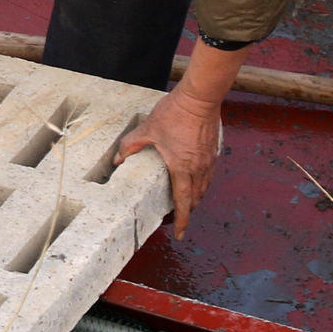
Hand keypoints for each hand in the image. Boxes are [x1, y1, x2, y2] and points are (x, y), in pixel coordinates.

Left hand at [115, 86, 224, 235]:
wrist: (200, 97)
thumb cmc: (175, 113)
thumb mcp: (148, 129)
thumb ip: (131, 145)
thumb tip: (118, 159)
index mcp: (183, 168)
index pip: (184, 202)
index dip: (182, 221)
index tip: (179, 234)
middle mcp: (199, 168)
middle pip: (195, 199)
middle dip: (186, 211)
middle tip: (174, 217)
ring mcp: (209, 160)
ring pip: (203, 188)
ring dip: (194, 199)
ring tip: (183, 202)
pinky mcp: (213, 152)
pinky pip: (208, 176)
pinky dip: (201, 184)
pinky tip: (192, 179)